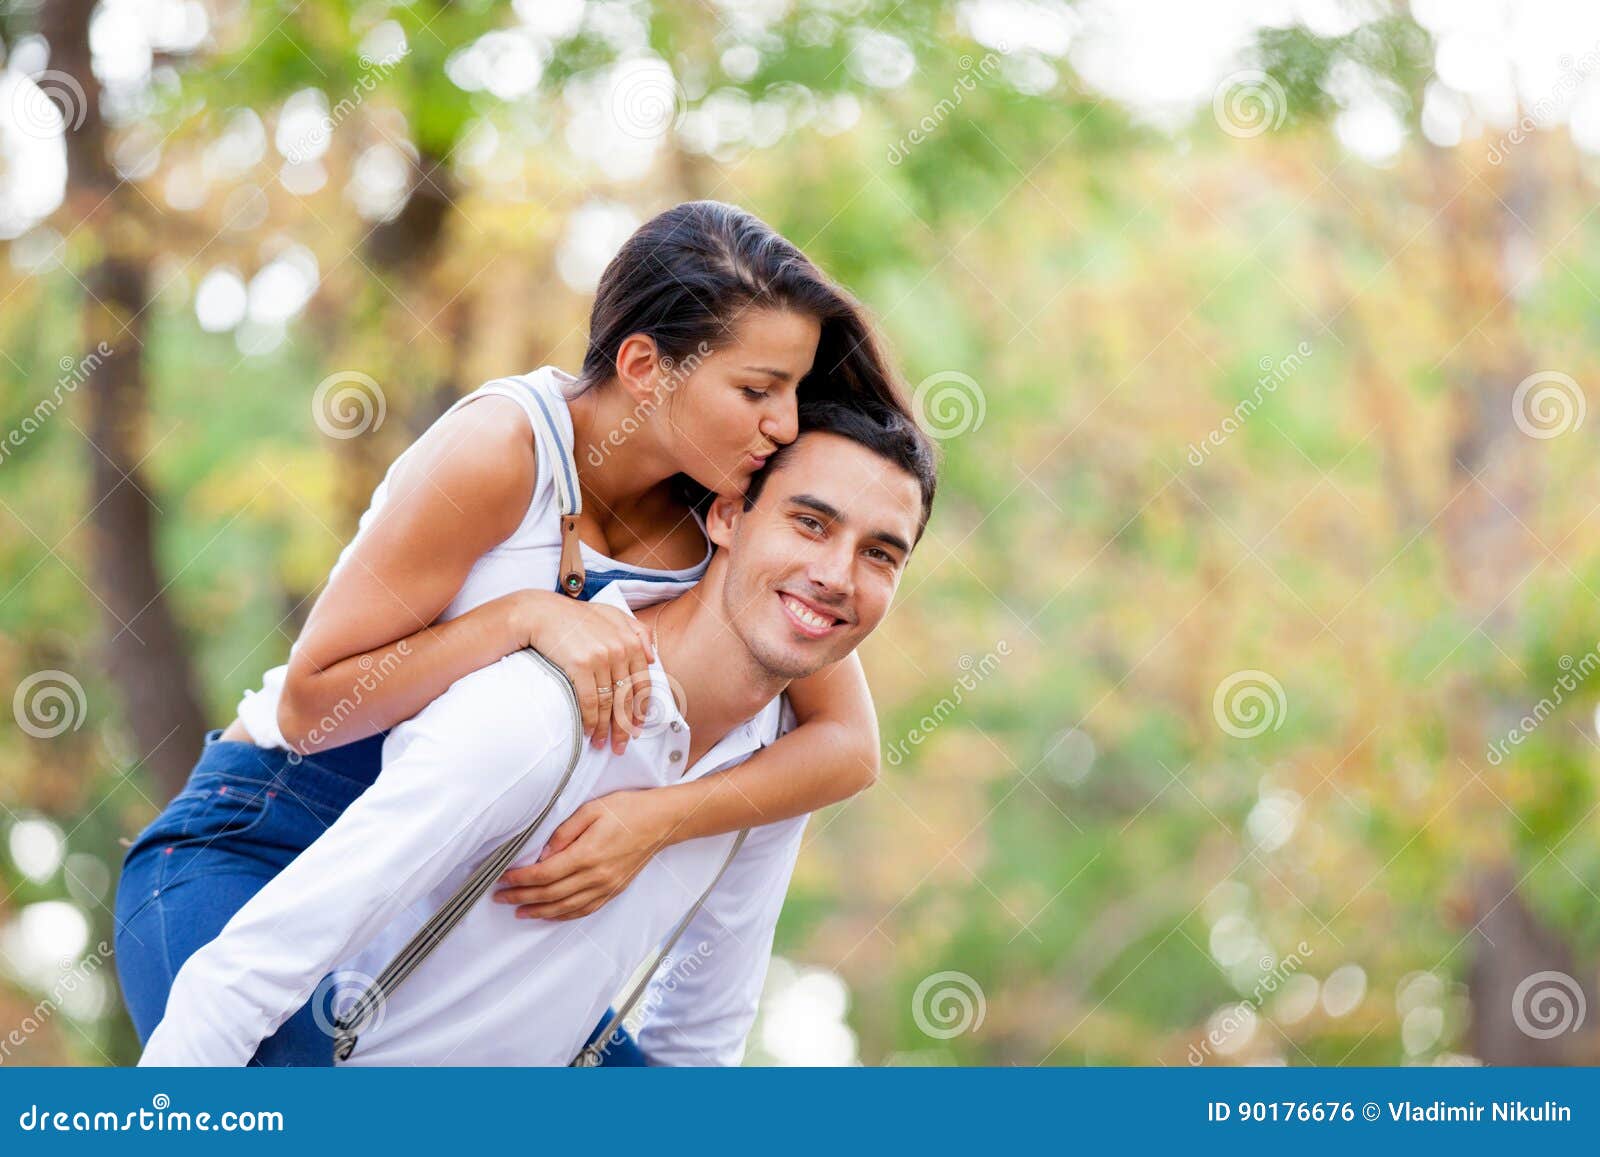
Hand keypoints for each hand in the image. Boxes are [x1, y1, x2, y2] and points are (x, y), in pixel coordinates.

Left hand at [492, 789, 681, 920]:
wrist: (661, 822)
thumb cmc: (627, 810)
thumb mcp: (591, 810)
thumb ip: (564, 832)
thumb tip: (542, 853)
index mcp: (587, 854)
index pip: (545, 874)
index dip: (520, 879)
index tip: (503, 878)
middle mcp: (596, 876)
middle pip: (550, 894)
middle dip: (521, 897)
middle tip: (500, 897)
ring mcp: (606, 887)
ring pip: (565, 907)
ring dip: (539, 912)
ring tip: (519, 911)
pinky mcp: (613, 891)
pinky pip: (584, 910)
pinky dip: (563, 915)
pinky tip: (550, 914)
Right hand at [496, 589, 654, 752]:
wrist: (542, 613)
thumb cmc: (576, 617)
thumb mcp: (612, 615)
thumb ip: (638, 631)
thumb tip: (653, 657)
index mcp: (631, 641)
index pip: (642, 683)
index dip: (640, 710)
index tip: (638, 728)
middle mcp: (620, 650)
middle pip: (627, 698)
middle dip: (625, 726)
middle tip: (622, 745)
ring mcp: (602, 658)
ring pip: (609, 703)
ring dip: (606, 728)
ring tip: (603, 744)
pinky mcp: (581, 665)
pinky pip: (590, 701)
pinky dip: (590, 720)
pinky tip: (588, 731)